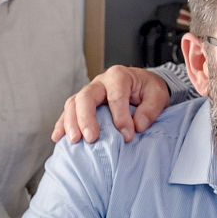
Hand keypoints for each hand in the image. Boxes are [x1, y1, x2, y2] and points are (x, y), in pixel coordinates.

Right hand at [51, 66, 169, 143]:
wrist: (143, 85)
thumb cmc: (149, 90)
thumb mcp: (158, 95)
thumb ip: (150, 109)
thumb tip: (137, 126)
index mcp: (119, 76)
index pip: (116, 96)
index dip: (120, 117)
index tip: (128, 136)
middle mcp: (100, 82)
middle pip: (86, 96)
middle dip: (86, 118)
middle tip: (91, 138)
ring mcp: (89, 92)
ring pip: (73, 103)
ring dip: (71, 122)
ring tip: (74, 141)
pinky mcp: (83, 103)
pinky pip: (69, 111)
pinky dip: (62, 124)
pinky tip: (58, 137)